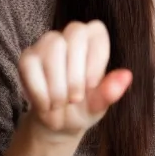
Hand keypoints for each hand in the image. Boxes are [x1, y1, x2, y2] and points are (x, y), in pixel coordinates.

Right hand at [18, 20, 131, 144]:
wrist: (59, 124)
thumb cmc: (84, 107)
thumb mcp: (99, 104)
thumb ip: (110, 90)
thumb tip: (126, 76)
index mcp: (94, 41)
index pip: (96, 31)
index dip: (94, 59)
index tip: (91, 86)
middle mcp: (71, 36)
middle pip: (75, 32)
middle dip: (76, 72)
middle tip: (75, 99)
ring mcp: (47, 44)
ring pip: (53, 46)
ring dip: (57, 83)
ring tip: (60, 103)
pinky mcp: (28, 58)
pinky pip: (29, 63)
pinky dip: (39, 89)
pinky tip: (46, 104)